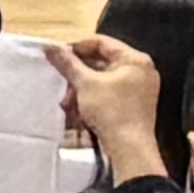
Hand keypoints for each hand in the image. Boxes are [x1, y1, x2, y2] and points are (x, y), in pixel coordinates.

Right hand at [49, 34, 169, 172]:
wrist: (128, 149)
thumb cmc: (114, 114)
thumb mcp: (85, 83)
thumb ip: (67, 62)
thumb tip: (52, 48)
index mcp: (135, 60)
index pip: (101, 43)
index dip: (76, 47)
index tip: (59, 54)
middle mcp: (141, 72)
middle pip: (101, 62)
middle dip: (78, 75)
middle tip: (63, 81)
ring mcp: (138, 90)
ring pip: (102, 80)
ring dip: (81, 89)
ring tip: (69, 102)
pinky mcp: (133, 105)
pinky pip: (108, 94)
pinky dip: (91, 99)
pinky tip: (78, 110)